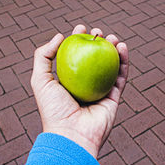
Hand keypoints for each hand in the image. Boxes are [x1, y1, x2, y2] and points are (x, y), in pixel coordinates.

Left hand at [30, 25, 128, 157]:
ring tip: (111, 36)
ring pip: (110, 65)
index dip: (78, 40)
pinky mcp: (114, 98)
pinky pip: (121, 77)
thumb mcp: (40, 80)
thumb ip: (43, 55)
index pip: (74, 56)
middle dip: (96, 42)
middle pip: (93, 59)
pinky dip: (124, 61)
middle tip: (97, 31)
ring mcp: (100, 91)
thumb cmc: (53, 109)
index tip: (80, 28)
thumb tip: (60, 36)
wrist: (72, 136)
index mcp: (68, 82)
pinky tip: (122, 46)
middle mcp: (85, 86)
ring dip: (112, 48)